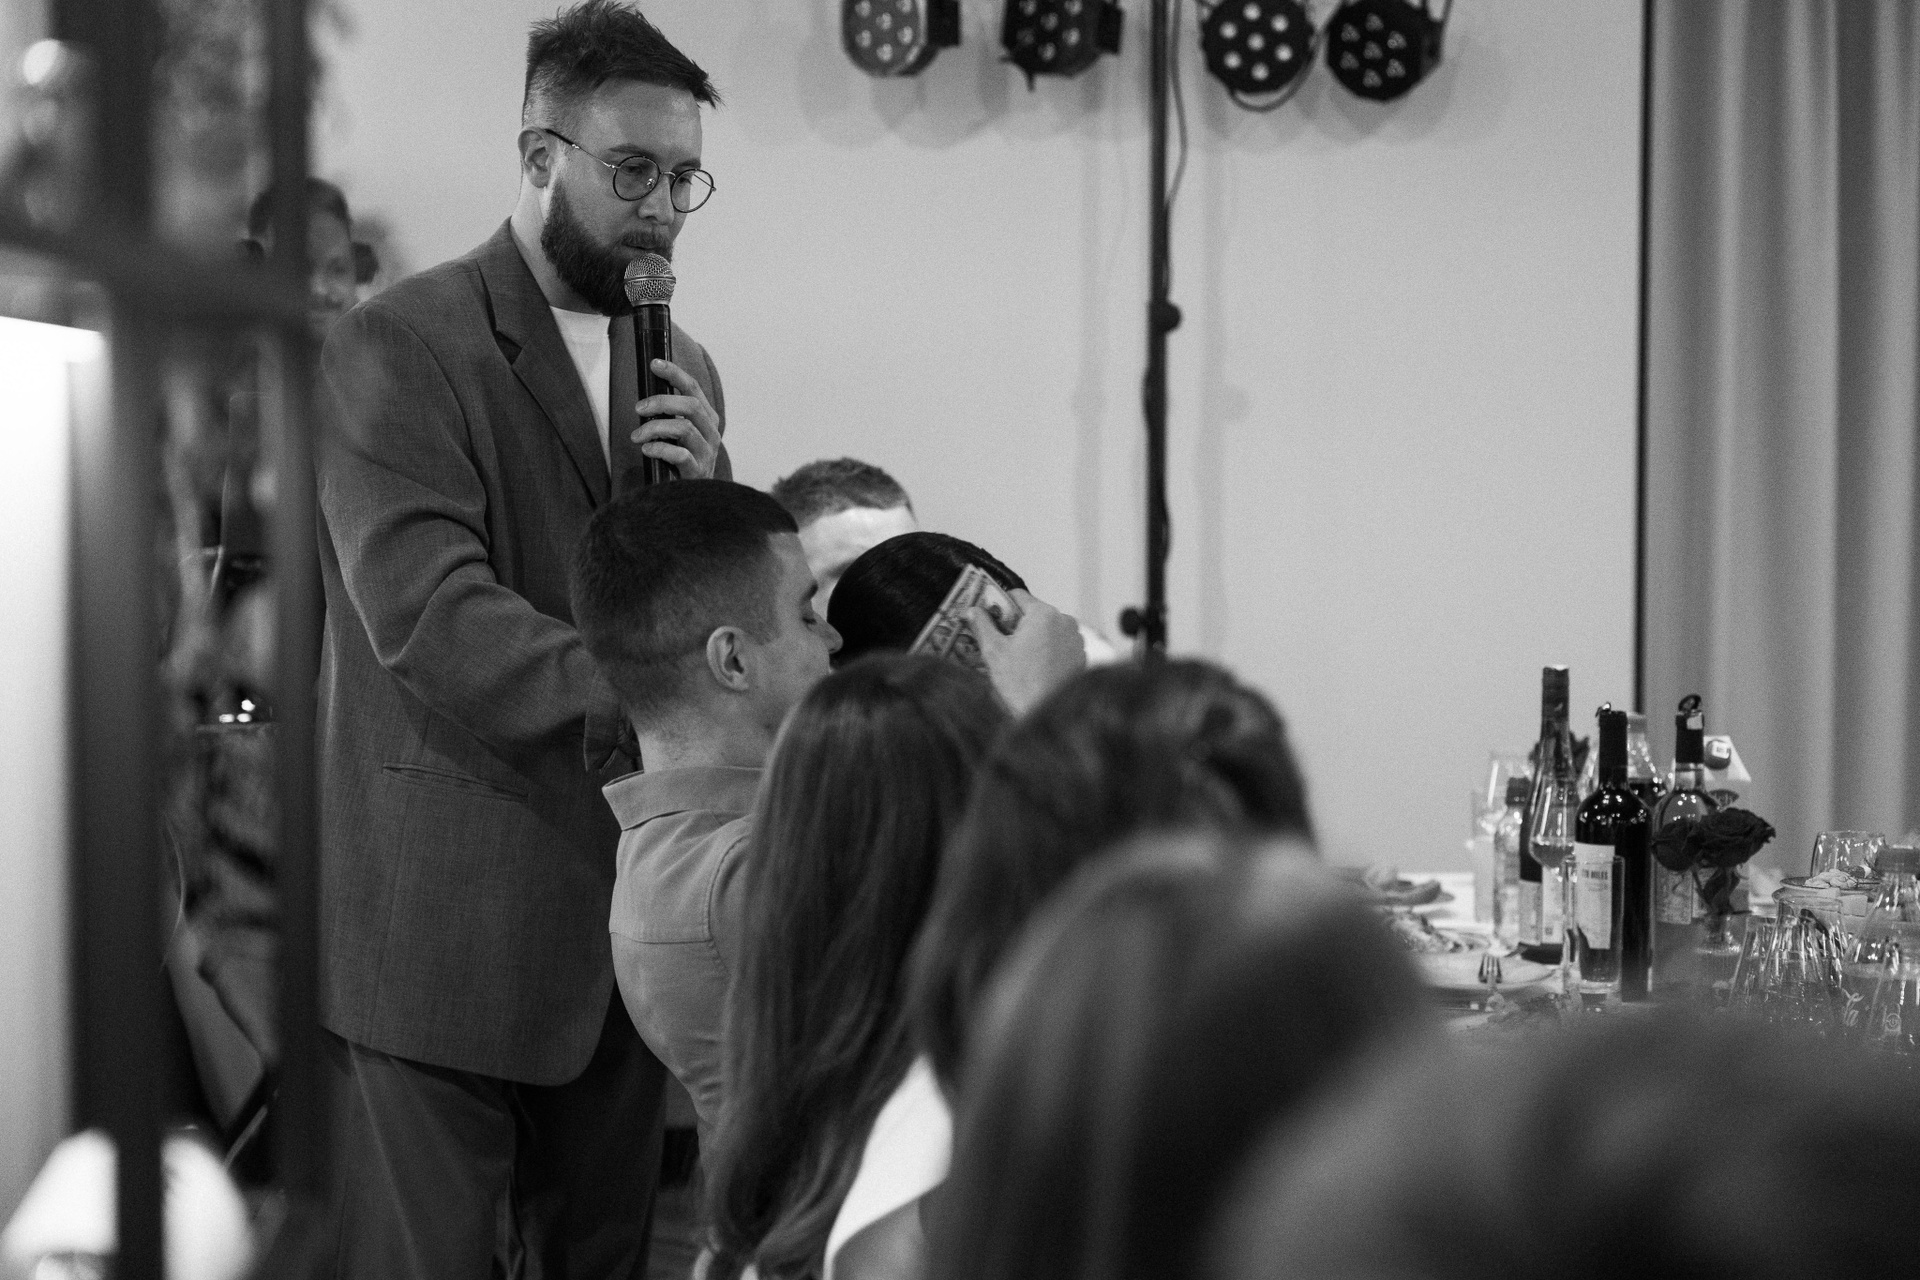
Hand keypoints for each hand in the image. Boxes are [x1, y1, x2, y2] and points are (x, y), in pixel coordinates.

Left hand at [632, 357, 721, 478]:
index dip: (674, 373)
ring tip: (636, 436)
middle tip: (639, 408)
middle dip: (660, 402)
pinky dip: (659, 449)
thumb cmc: (680, 461)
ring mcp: (707, 452)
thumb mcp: (678, 434)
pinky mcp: (698, 471)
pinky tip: (646, 450)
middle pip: (690, 405)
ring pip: (684, 428)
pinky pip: (679, 455)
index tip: (654, 363)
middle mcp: (711, 433)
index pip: (693, 388)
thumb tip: (645, 397)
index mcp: (707, 419)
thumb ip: (670, 416)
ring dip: (654, 428)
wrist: (694, 496)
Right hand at [967, 590, 1085, 714]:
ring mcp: (1076, 638)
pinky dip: (1047, 650)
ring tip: (1018, 659)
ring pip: (1047, 629)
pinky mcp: (1081, 655)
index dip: (1000, 605)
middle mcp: (1064, 621)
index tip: (989, 618)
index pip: (1017, 595)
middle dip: (1016, 624)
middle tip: (1000, 643)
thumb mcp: (994, 651)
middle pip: (1033, 613)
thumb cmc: (1021, 683)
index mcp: (1043, 614)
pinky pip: (1060, 644)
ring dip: (1033, 638)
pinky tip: (1035, 668)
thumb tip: (973, 611)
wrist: (1048, 713)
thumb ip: (982, 625)